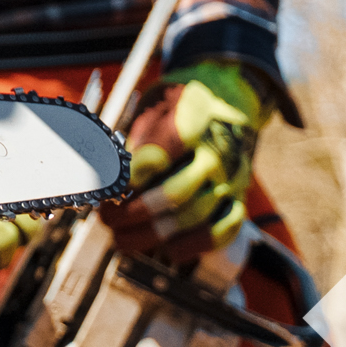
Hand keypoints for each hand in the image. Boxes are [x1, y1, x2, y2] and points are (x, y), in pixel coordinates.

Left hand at [101, 61, 263, 260]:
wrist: (228, 97)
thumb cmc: (178, 104)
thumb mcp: (156, 105)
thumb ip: (138, 139)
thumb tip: (106, 174)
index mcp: (193, 118)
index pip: (160, 153)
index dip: (131, 176)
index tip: (107, 190)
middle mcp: (216, 151)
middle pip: (175, 192)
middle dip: (134, 211)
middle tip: (106, 219)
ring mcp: (232, 177)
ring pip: (194, 216)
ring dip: (154, 234)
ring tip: (122, 239)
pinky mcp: (239, 197)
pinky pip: (222, 230)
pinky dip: (194, 244)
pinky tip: (167, 249)